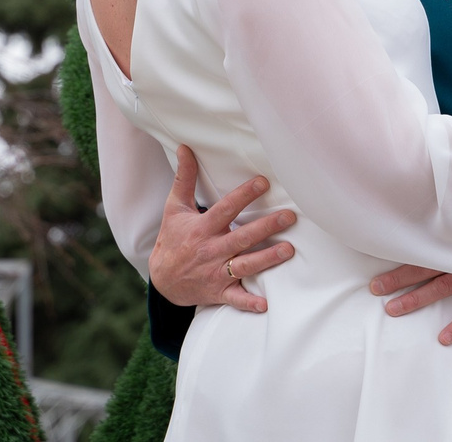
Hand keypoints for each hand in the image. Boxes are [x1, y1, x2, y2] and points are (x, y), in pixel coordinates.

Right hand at [146, 145, 296, 312]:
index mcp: (202, 228)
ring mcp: (216, 272)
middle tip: (289, 217)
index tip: (263, 182)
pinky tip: (266, 303)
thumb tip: (185, 147)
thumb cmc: (173, 239)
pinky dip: (249, 302)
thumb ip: (184, 178)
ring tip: (288, 250)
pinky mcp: (219, 292)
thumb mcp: (175, 207)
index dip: (244, 195)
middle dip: (266, 227)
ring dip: (267, 259)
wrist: (162, 279)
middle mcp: (211, 250)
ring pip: (245, 265)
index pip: (225, 209)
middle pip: (241, 237)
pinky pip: (236, 299)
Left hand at [370, 256, 451, 345]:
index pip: (424, 247)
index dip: (401, 254)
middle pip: (424, 266)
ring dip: (416, 298)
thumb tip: (442, 235)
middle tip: (375, 288)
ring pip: (440, 286)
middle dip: (398, 278)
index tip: (380, 257)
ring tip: (394, 309)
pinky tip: (444, 338)